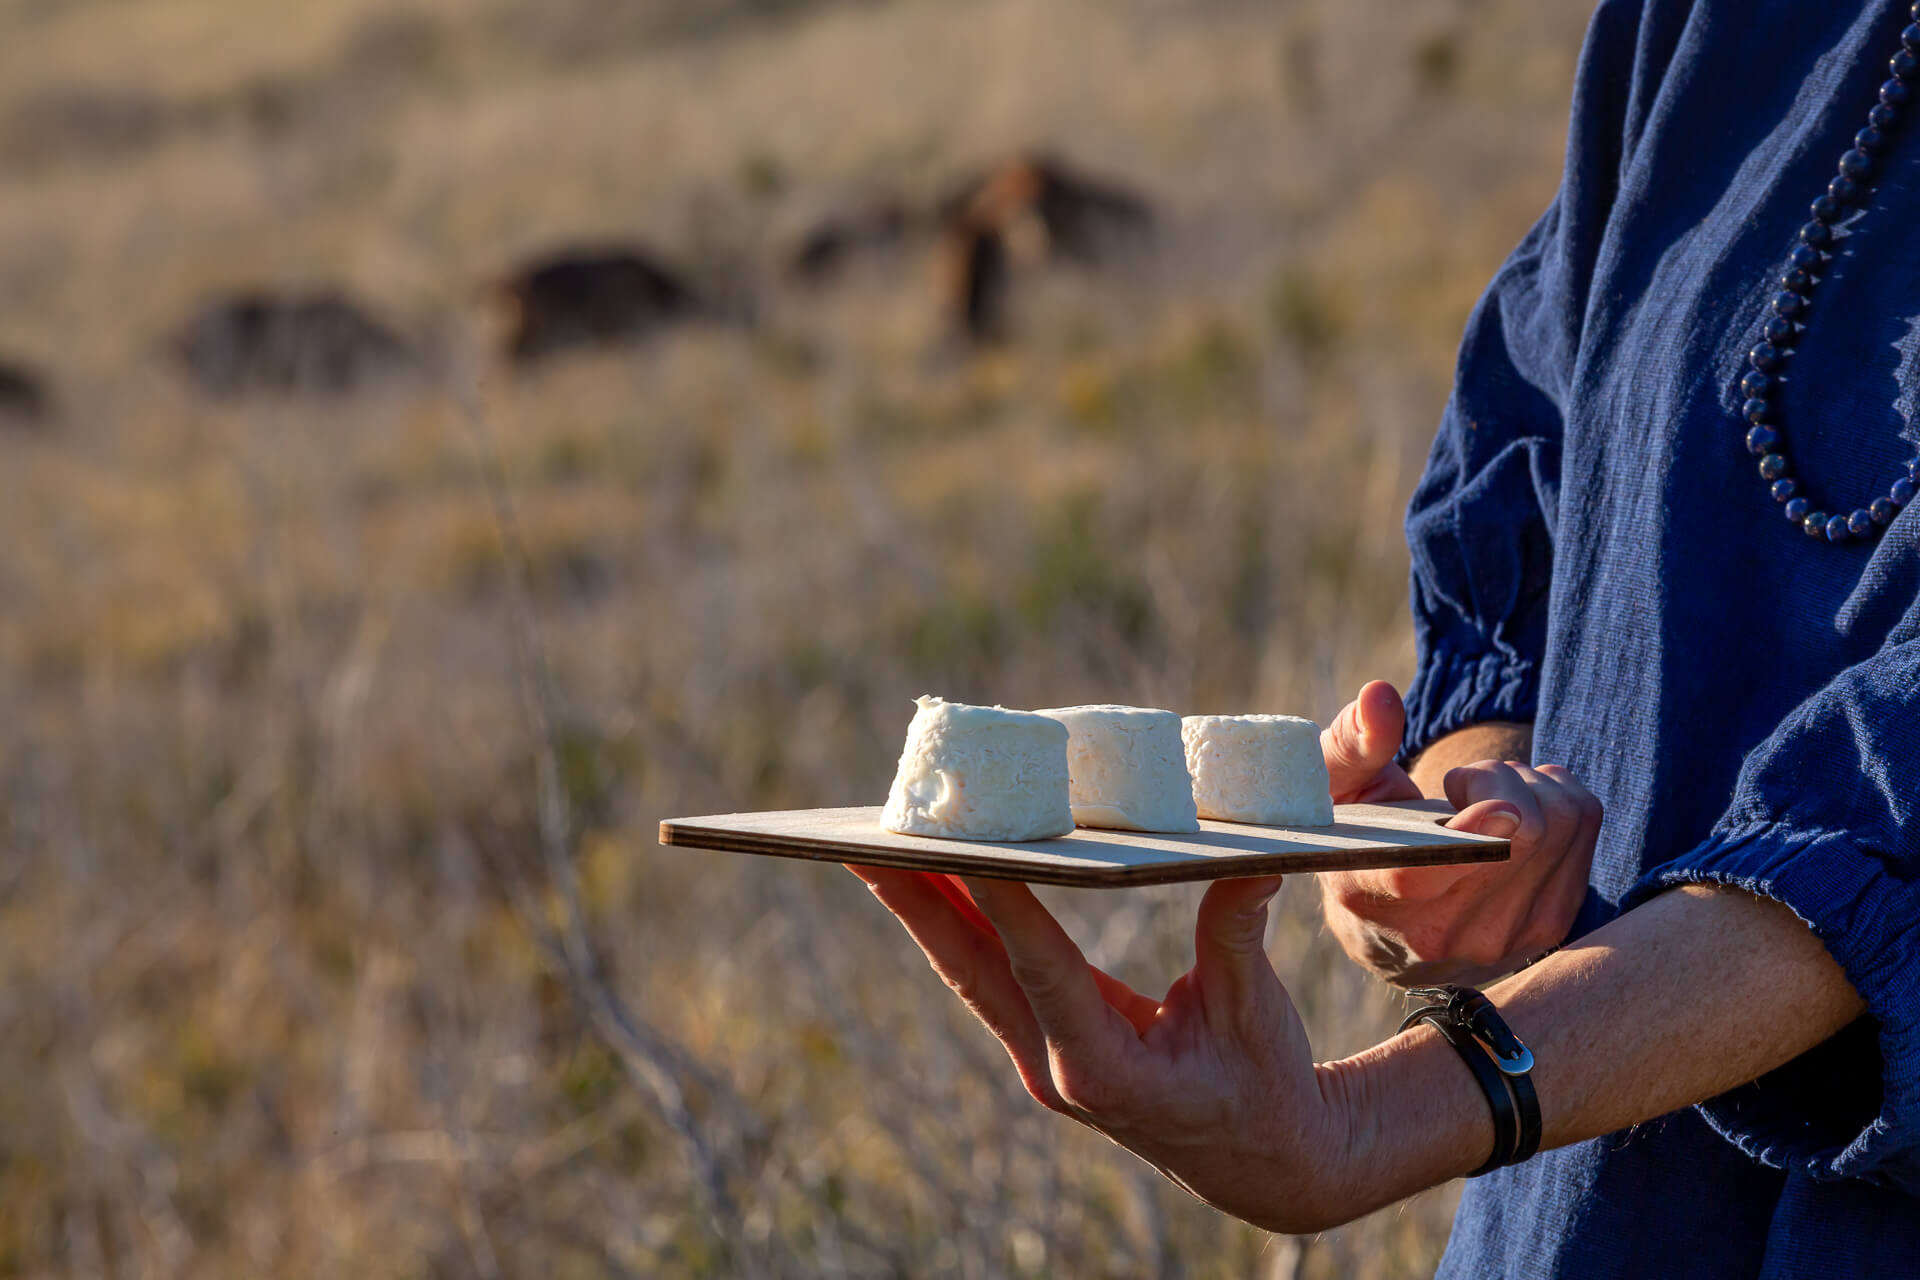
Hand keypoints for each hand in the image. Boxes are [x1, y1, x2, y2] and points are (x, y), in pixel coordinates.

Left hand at [846, 865, 1366, 1232]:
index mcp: (1106, 1070)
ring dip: (924, 909)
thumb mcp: (1257, 1012)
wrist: (1262, 1166)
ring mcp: (1042, 1060)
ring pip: (970, 972)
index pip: (1040, 970)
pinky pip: (988, 977)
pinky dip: (959, 925)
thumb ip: (1238, 933)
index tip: (960, 846)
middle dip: (915, 903)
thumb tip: (1254, 860)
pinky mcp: (1043, 1048)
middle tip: (861, 842)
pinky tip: (936, 879)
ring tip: (877, 846)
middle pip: (972, 970)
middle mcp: (1057, 1068)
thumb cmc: (1262, 1088)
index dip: (1001, 905)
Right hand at [1318, 686, 1600, 983]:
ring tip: (1486, 798)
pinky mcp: (1549, 927)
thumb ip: (1352, 742)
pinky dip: (1559, 797)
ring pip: (1560, 825)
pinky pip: (1584, 828)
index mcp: (1367, 897)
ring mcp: (1502, 940)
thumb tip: (1379, 696)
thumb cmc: (1355, 833)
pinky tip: (1518, 813)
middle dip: (1496, 777)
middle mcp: (1439, 935)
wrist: (1389, 924)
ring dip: (1529, 785)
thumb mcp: (1331, 785)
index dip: (1471, 836)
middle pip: (1521, 837)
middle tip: (1460, 784)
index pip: (1422, 874)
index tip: (1502, 806)